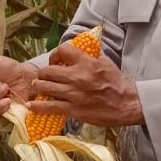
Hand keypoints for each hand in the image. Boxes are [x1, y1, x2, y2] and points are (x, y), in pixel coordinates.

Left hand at [28, 42, 142, 127]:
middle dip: (43, 73)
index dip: (55, 54)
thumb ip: (91, 57)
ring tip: (37, 87)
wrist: (128, 104)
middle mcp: (77, 76)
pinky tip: (32, 105)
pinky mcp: (73, 109)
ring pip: (45, 87)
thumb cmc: (119, 83)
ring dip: (38, 86)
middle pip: (47, 70)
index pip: (62, 50)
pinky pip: (49, 106)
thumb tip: (81, 51)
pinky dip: (38, 106)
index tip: (56, 61)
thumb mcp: (106, 63)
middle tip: (44, 76)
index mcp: (87, 62)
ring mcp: (74, 94)